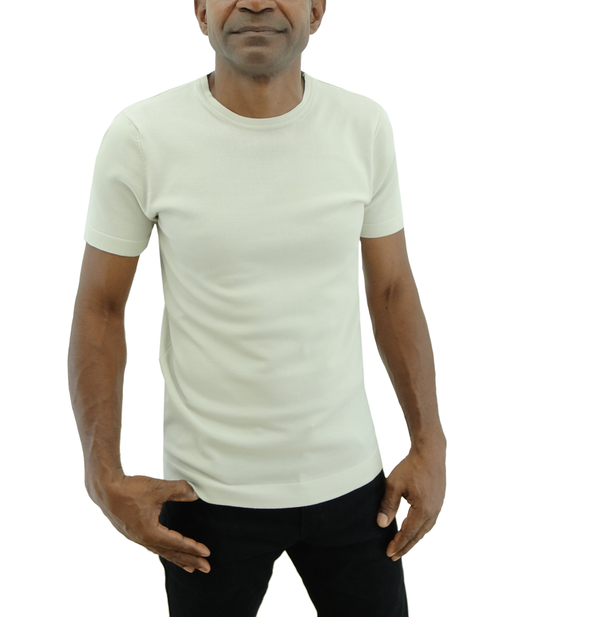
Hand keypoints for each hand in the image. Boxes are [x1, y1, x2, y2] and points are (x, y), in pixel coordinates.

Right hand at [92, 474, 211, 573]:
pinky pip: (152, 546)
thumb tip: (195, 494)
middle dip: (189, 560)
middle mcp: (143, 539)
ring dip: (177, 558)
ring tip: (189, 566)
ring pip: (161, 551)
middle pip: (170, 553)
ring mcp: (136, 537)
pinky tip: (167, 550)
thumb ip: (179, 490)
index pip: (177, 543)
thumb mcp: (158, 488)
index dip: (193, 548)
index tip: (206, 553)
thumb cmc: (130, 489)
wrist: (106, 490)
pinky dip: (164, 551)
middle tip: (205, 568)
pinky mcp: (133, 533)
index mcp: (150, 532)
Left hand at [376, 445, 445, 560]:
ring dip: (414, 539)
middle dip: (405, 546)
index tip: (389, 553)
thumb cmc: (412, 466)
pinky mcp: (439, 501)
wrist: (430, 453)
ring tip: (403, 546)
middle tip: (394, 556)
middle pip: (418, 535)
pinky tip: (415, 529)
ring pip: (425, 529)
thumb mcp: (394, 484)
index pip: (408, 533)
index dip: (398, 544)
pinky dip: (420, 529)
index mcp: (422, 510)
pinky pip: (429, 521)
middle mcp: (433, 512)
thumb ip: (388, 505)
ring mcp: (438, 507)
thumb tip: (382, 524)